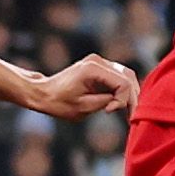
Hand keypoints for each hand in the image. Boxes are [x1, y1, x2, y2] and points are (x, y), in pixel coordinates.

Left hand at [22, 53, 138, 116]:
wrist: (42, 93)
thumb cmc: (58, 102)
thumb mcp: (82, 107)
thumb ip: (105, 102)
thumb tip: (121, 101)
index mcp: (93, 69)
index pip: (123, 83)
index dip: (123, 100)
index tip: (110, 112)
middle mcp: (98, 61)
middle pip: (128, 76)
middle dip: (132, 96)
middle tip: (131, 114)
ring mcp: (99, 62)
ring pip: (126, 75)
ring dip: (129, 92)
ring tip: (129, 110)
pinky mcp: (98, 67)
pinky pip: (118, 76)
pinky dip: (122, 89)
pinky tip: (121, 102)